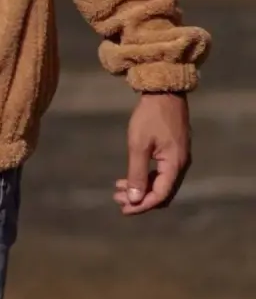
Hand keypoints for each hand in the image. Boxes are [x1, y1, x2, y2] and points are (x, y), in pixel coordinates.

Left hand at [114, 92, 190, 214]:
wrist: (163, 89)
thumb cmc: (150, 116)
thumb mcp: (139, 144)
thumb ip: (136, 173)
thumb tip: (134, 199)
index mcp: (175, 165)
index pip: (160, 195)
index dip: (142, 205)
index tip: (123, 208)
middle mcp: (180, 165)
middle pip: (162, 192)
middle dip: (140, 198)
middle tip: (118, 199)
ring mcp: (179, 157)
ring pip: (161, 182)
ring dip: (141, 187)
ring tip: (119, 188)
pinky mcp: (174, 150)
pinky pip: (162, 172)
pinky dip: (147, 177)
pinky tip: (131, 175)